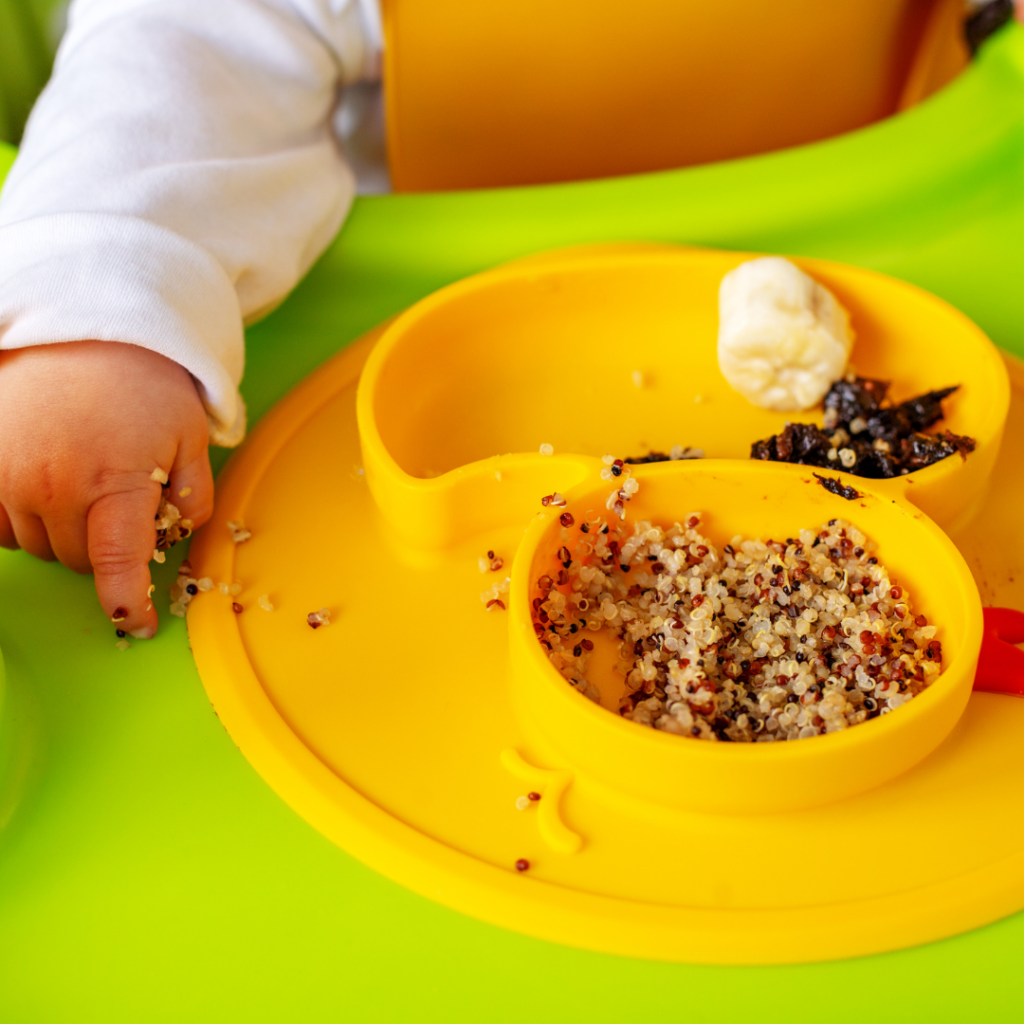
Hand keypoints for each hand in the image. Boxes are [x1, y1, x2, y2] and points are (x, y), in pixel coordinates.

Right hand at [0, 340, 213, 637]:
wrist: (81, 324)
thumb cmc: (144, 382)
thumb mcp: (190, 435)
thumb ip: (192, 496)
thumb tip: (177, 538)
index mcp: (114, 479)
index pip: (115, 563)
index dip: (125, 601)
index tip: (134, 622)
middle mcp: (51, 483)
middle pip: (79, 559)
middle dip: (106, 548)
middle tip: (121, 505)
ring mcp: (5, 473)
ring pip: (38, 545)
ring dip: (64, 532)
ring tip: (85, 481)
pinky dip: (21, 520)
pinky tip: (45, 487)